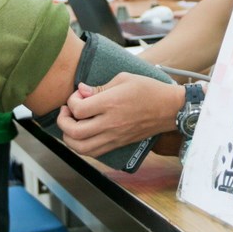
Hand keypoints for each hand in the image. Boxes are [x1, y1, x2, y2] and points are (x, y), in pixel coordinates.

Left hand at [57, 75, 183, 157]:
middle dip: (63, 122)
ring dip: (69, 138)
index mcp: (111, 103)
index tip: (77, 96)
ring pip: (81, 148)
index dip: (71, 102)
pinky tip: (84, 135)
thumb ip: (99, 87)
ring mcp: (114, 136)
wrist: (169, 109)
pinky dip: (82, 146)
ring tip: (72, 125)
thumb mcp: (124, 78)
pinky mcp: (118, 144)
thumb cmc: (148, 90)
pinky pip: (93, 153)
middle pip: (74, 132)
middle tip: (67, 112)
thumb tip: (81, 91)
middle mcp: (110, 123)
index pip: (78, 109)